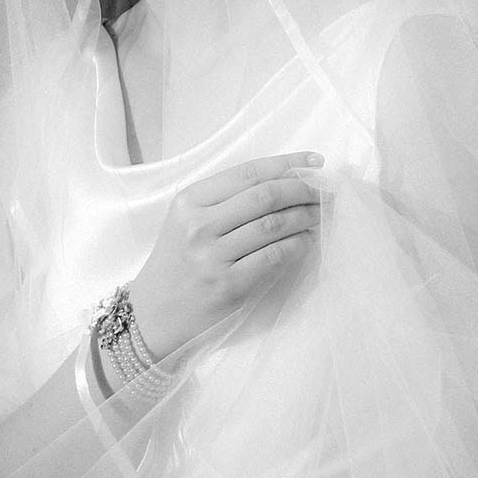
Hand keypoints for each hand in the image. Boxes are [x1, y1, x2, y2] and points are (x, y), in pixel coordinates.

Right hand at [130, 152, 323, 359]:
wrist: (152, 315)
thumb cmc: (177, 264)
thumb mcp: (187, 222)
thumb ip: (225, 201)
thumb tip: (284, 181)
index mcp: (190, 201)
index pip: (248, 173)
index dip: (287, 164)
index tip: (315, 163)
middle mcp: (199, 225)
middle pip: (265, 196)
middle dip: (303, 190)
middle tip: (325, 191)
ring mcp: (213, 256)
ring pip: (273, 225)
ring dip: (305, 216)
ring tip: (320, 214)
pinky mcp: (229, 284)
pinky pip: (273, 257)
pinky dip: (297, 245)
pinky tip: (307, 240)